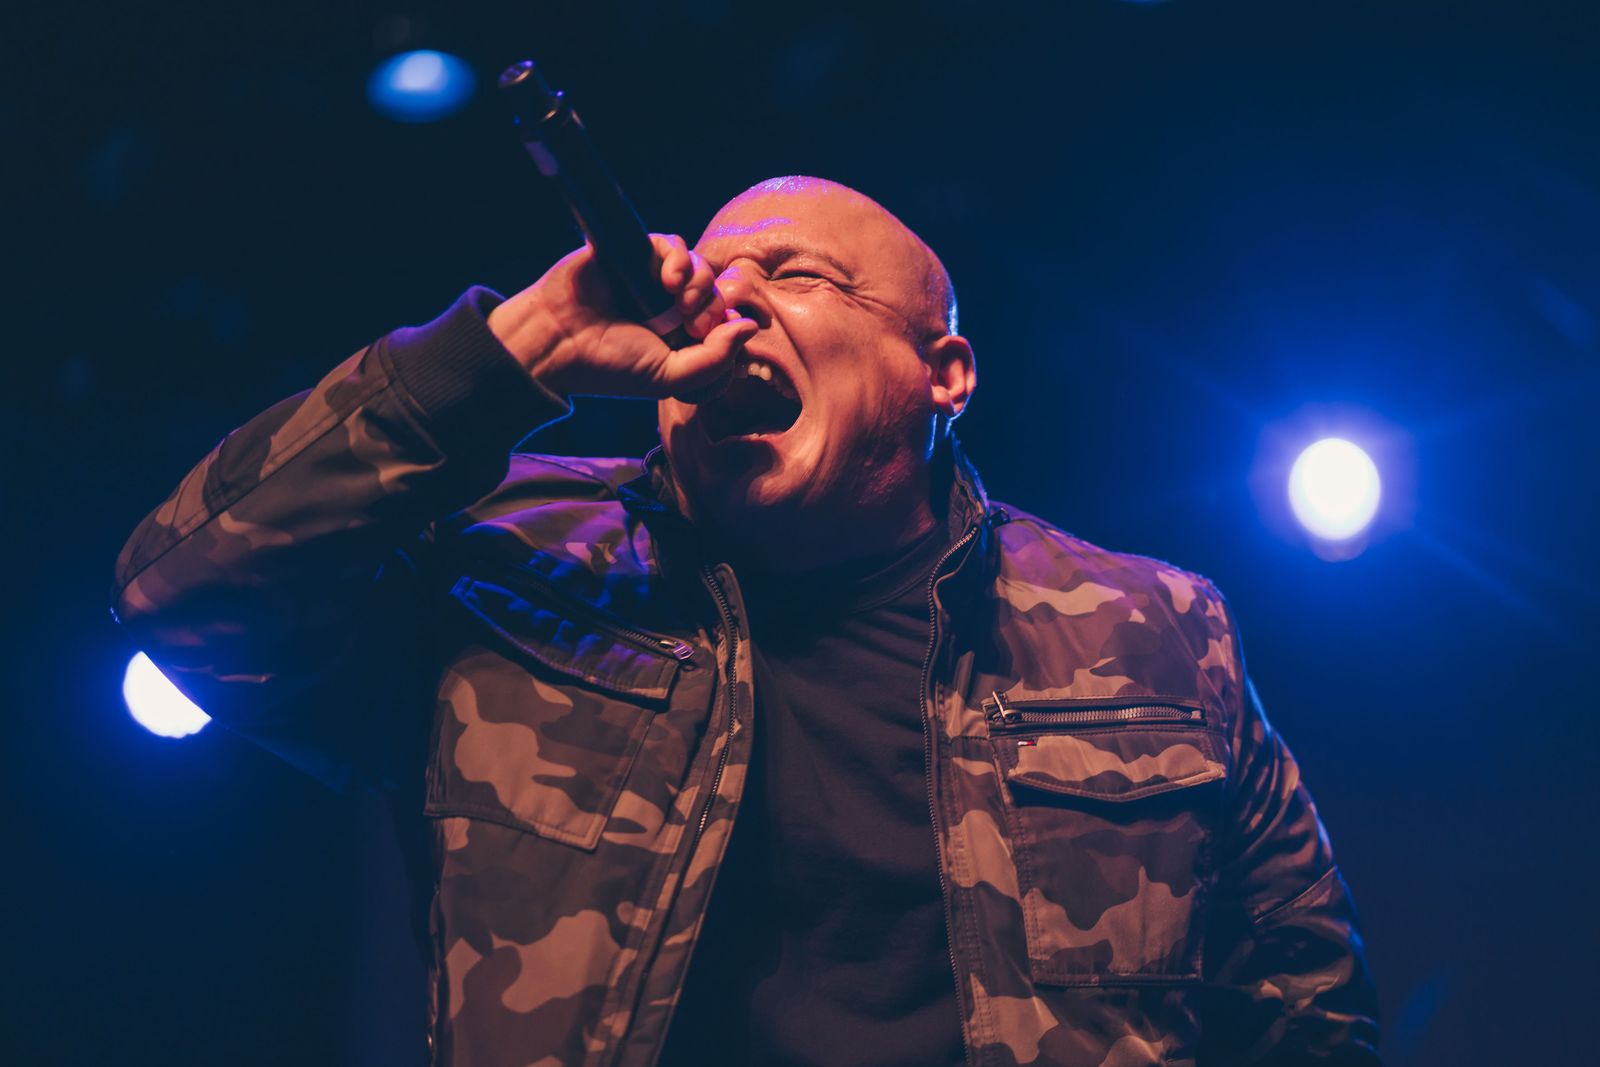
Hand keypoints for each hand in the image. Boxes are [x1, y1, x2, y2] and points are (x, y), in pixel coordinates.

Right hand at [487, 234, 755, 399]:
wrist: (559, 342)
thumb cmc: (609, 365)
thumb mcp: (669, 378)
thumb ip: (714, 360)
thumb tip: (750, 325)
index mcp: (680, 340)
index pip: (725, 328)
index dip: (728, 333)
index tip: (708, 341)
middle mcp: (670, 309)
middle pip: (718, 297)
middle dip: (715, 310)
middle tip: (692, 324)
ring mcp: (653, 280)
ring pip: (701, 269)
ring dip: (701, 284)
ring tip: (680, 302)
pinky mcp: (636, 254)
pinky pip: (673, 245)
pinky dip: (680, 259)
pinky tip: (670, 280)